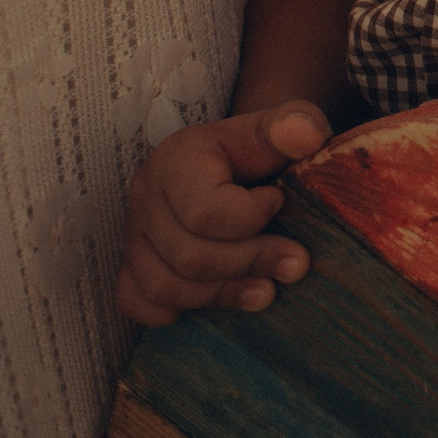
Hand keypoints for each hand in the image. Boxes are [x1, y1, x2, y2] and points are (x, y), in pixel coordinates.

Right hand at [115, 101, 329, 327]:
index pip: (204, 211)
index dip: (251, 218)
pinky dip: (171, 311)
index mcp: (177, 157)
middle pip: (188, 256)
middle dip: (249, 264)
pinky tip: (212, 303)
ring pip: (164, 286)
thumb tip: (306, 136)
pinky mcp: (130, 261)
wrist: (237, 158)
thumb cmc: (261, 147)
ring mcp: (134, 231)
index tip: (279, 202)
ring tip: (267, 291)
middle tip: (295, 263)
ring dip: (222, 295)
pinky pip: (133, 301)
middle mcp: (146, 194)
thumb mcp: (283, 128)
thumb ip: (297, 126)